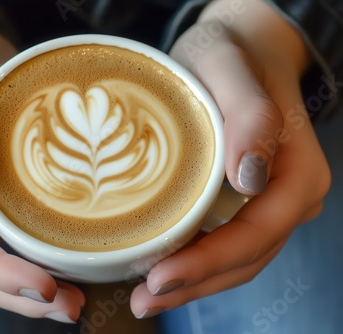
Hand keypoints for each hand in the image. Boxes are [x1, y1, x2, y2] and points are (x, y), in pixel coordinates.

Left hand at [130, 0, 329, 317]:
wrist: (237, 51)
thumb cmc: (231, 55)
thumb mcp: (231, 68)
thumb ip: (250, 116)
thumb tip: (250, 179)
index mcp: (296, 172)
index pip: (254, 233)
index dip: (208, 262)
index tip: (160, 277)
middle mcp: (288, 196)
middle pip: (245, 258)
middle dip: (195, 285)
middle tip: (143, 300)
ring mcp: (268, 204)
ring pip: (236, 260)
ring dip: (194, 284)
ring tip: (146, 297)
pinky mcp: (245, 203)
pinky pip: (226, 243)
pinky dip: (196, 263)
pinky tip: (161, 268)